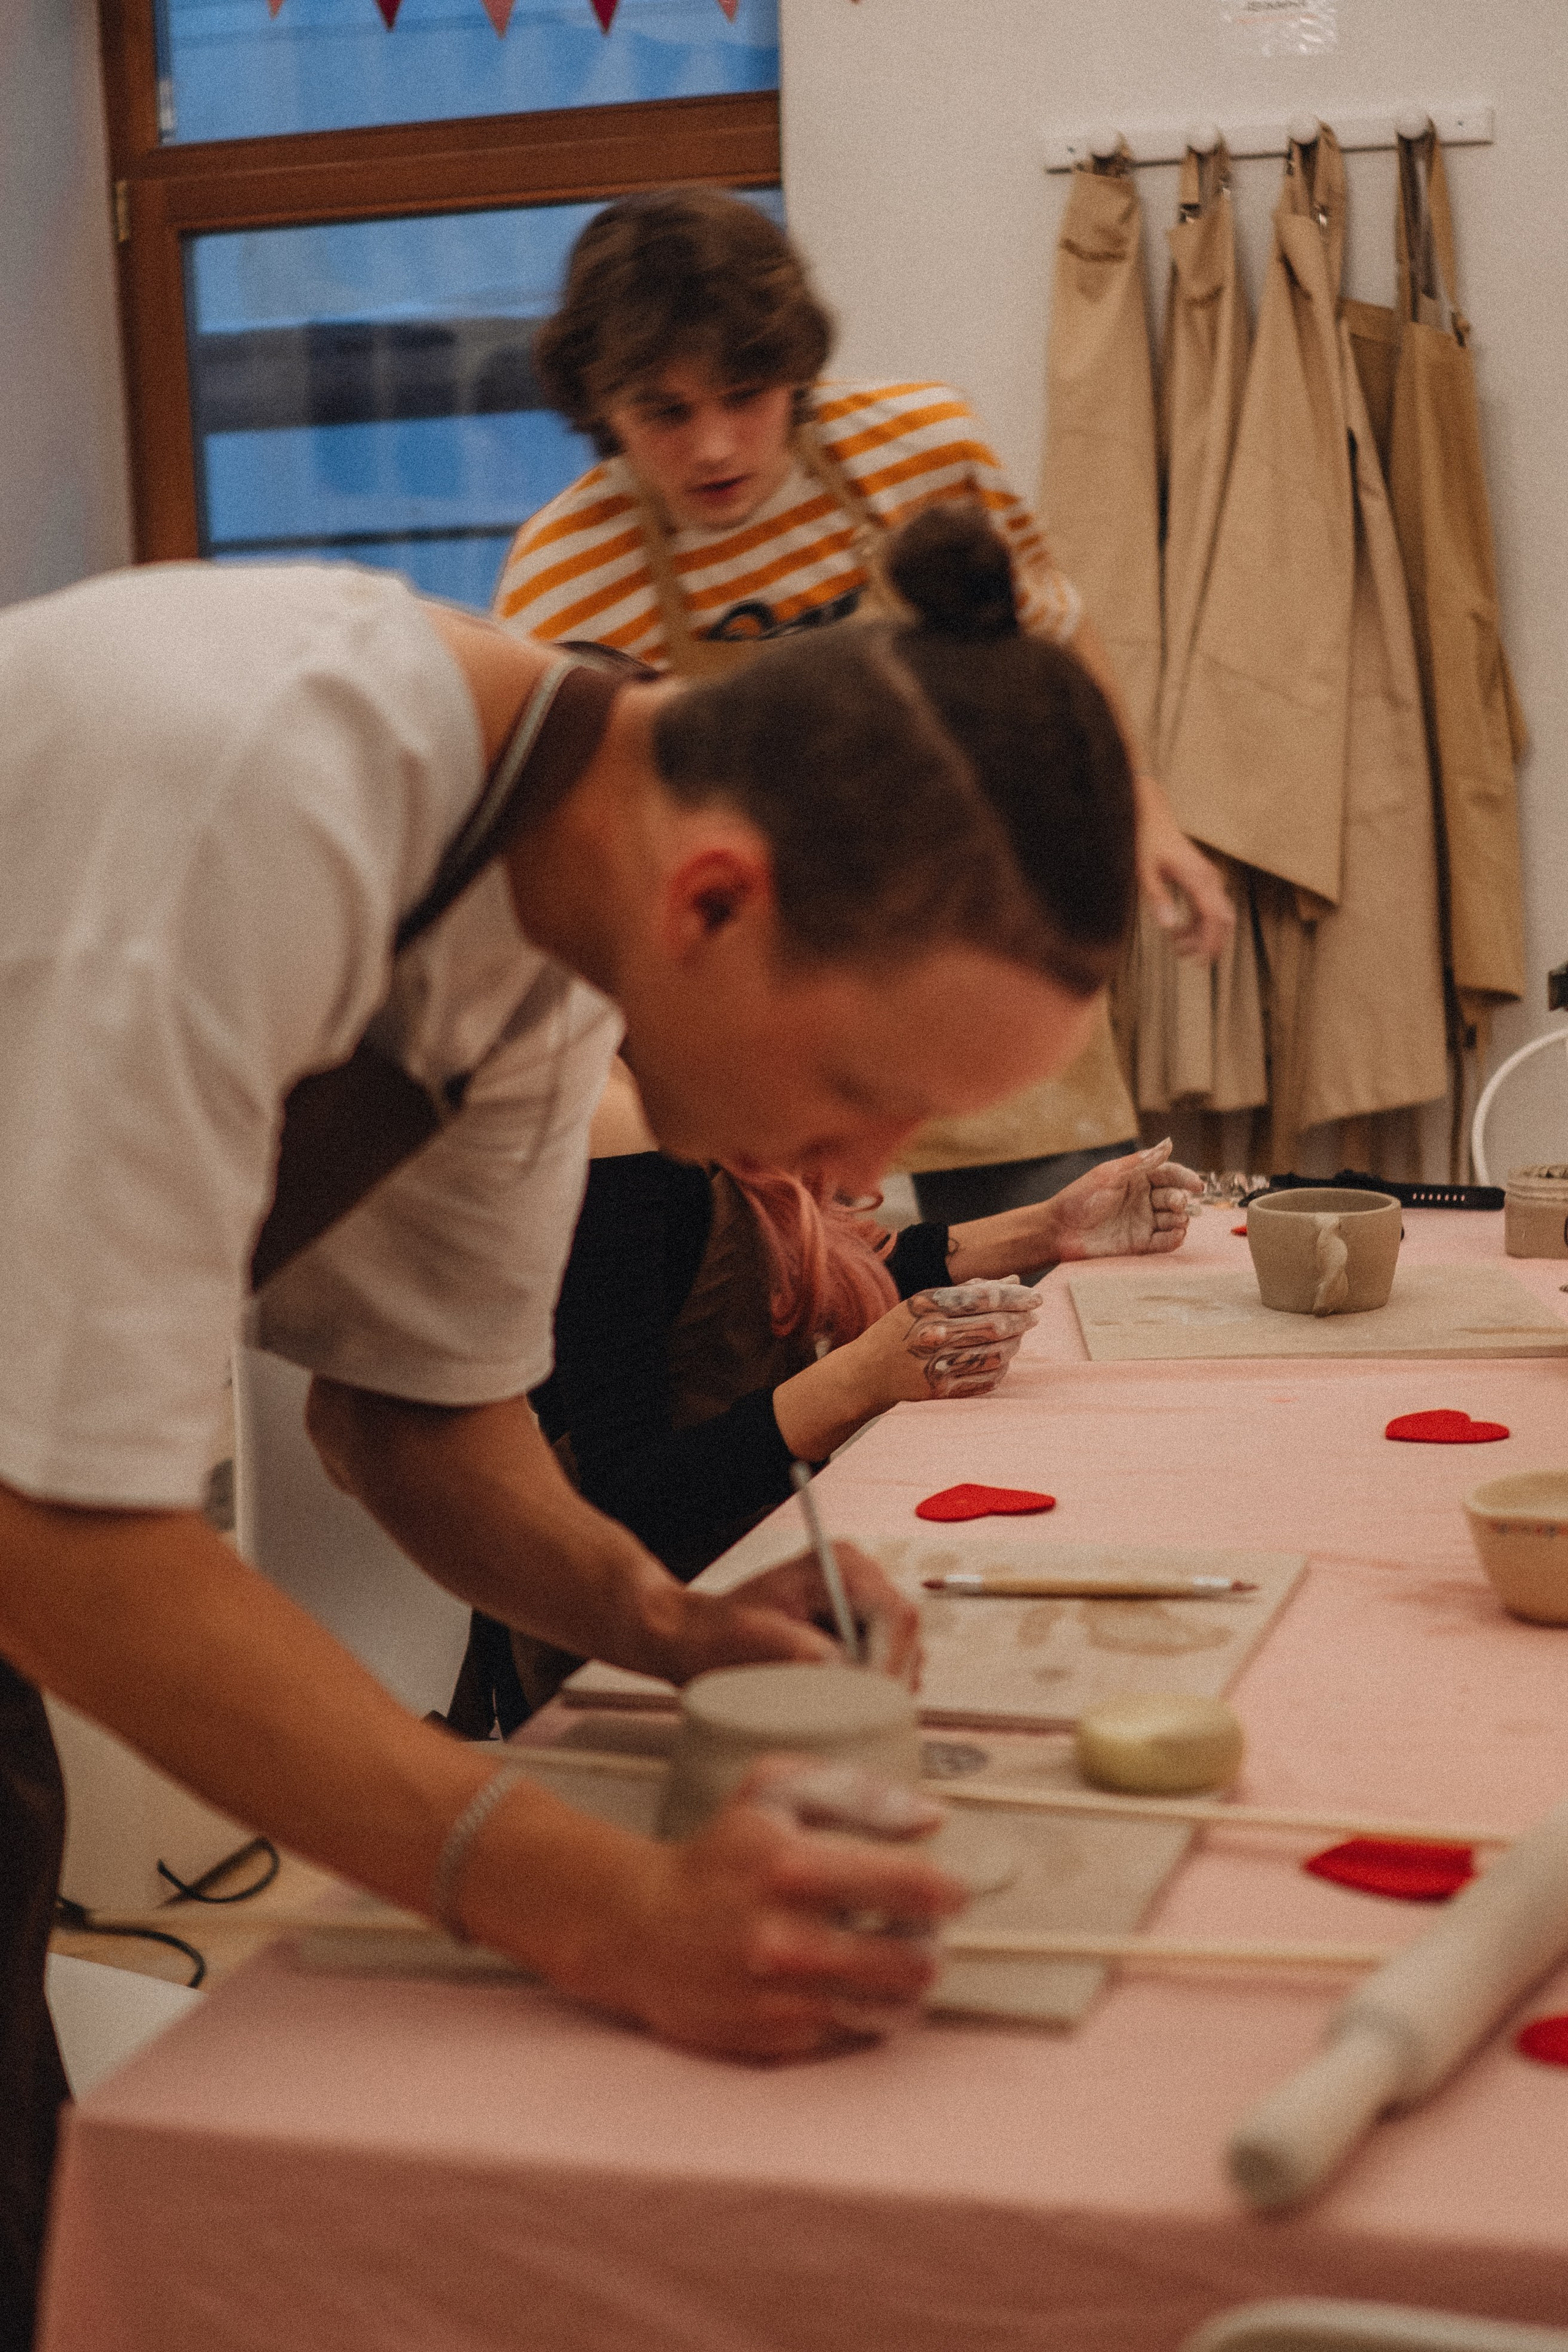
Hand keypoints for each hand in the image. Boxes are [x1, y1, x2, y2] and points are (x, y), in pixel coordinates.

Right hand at [595, 1759, 964, 2057]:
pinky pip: (854, 2031)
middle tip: (916, 1929)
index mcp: (790, 1865)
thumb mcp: (773, 1791)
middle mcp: (785, 1938)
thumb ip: (858, 1792)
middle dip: (928, 1942)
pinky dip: (862, 2008)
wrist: (641, 1930)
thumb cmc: (721, 1854)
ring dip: (904, 1982)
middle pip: (915, 1959)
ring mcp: (779, 1998)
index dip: (949, 1891)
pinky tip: (842, 1982)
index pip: (910, 1887)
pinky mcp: (774, 2043)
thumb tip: (932, 1819)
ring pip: (894, 2005)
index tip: (954, 1892)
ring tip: (888, 1957)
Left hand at [663, 1541, 922, 1685]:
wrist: (700, 1637)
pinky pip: (888, 1669)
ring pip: (904, 1659)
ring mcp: (866, 1605)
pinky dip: (869, 1692)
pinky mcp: (863, 1631)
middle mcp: (862, 1577)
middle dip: (886, 1683)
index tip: (868, 1706)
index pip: (897, 1616)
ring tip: (834, 1707)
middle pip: (908, 1640)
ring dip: (878, 1690)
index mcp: (842, 1565)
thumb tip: (847, 1672)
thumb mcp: (753, 1640)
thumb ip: (801, 1652)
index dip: (891, 1666)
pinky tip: (835, 1701)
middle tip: (851, 1717)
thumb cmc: (718, 1635)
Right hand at [892, 1280, 1041, 1394]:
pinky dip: (1002, 1367)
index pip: (984, 1298)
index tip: (1035, 1297)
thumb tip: (1013, 1282)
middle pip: (994, 1326)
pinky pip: (986, 1379)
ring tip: (1019, 1334)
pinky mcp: (942, 1390)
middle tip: (1034, 1315)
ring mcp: (938, 1365)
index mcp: (929, 1306)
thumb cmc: (900, 1330)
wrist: (867, 1373)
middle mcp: (934, 1335)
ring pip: (996, 1354)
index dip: (1016, 1297)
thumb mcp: (925, 1301)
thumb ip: (969, 1291)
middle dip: (1022, 1319)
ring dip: (1015, 1343)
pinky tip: (1004, 1358)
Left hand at [1044, 1139, 1202, 1261]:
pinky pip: (1165, 1241)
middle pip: (1174, 1197)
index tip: (1196, 1184)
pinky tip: (1176, 1235)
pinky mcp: (1140, 1243)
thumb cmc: (1080, 1198)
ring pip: (1174, 1220)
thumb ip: (1141, 1162)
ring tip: (1178, 1220)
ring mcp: (1143, 1221)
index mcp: (1138, 1178)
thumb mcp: (1110, 1175)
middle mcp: (1144, 1199)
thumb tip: (1169, 1143)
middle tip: (1177, 1203)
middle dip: (1180, 1200)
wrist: (1060, 1230)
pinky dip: (1174, 1238)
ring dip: (1180, 1220)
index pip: (1170, 1174)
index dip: (1185, 1178)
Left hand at [1138, 800, 1234, 960]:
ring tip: (1177, 948)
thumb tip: (1168, 927)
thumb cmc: (1149, 842)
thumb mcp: (1146, 872)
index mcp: (1199, 879)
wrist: (1155, 818)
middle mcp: (1210, 880)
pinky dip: (1197, 924)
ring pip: (1217, 916)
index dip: (1210, 942)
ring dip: (1202, 935)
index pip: (1213, 918)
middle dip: (1211, 943)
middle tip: (1193, 962)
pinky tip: (1177, 933)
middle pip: (1222, 920)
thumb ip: (1157, 899)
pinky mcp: (1204, 880)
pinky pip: (1208, 908)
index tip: (1200, 961)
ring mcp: (1209, 880)